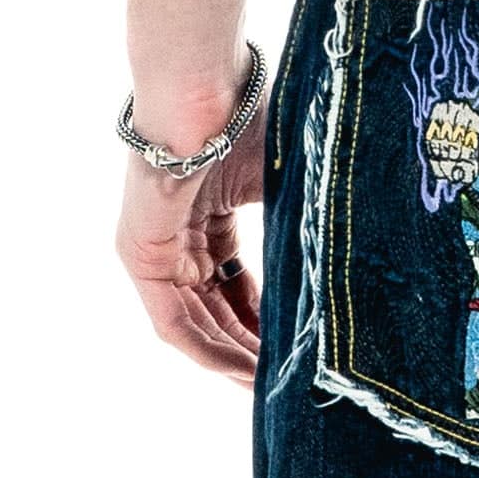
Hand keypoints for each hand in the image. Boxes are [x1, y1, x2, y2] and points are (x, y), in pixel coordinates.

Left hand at [116, 75, 267, 383]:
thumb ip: (291, 221)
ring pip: (196, 322)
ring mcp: (156, 249)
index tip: (297, 343)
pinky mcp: (141, 259)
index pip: (236, 278)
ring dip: (233, 356)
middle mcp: (178, 236)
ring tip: (271, 384)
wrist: (206, 93)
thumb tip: (337, 257)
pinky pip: (173, 322)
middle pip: (215, 307)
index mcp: (208, 212)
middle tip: (288, 378)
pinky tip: (243, 369)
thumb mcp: (275, 181)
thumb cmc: (244, 117)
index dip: (265, 314)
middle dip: (251, 344)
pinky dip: (208, 349)